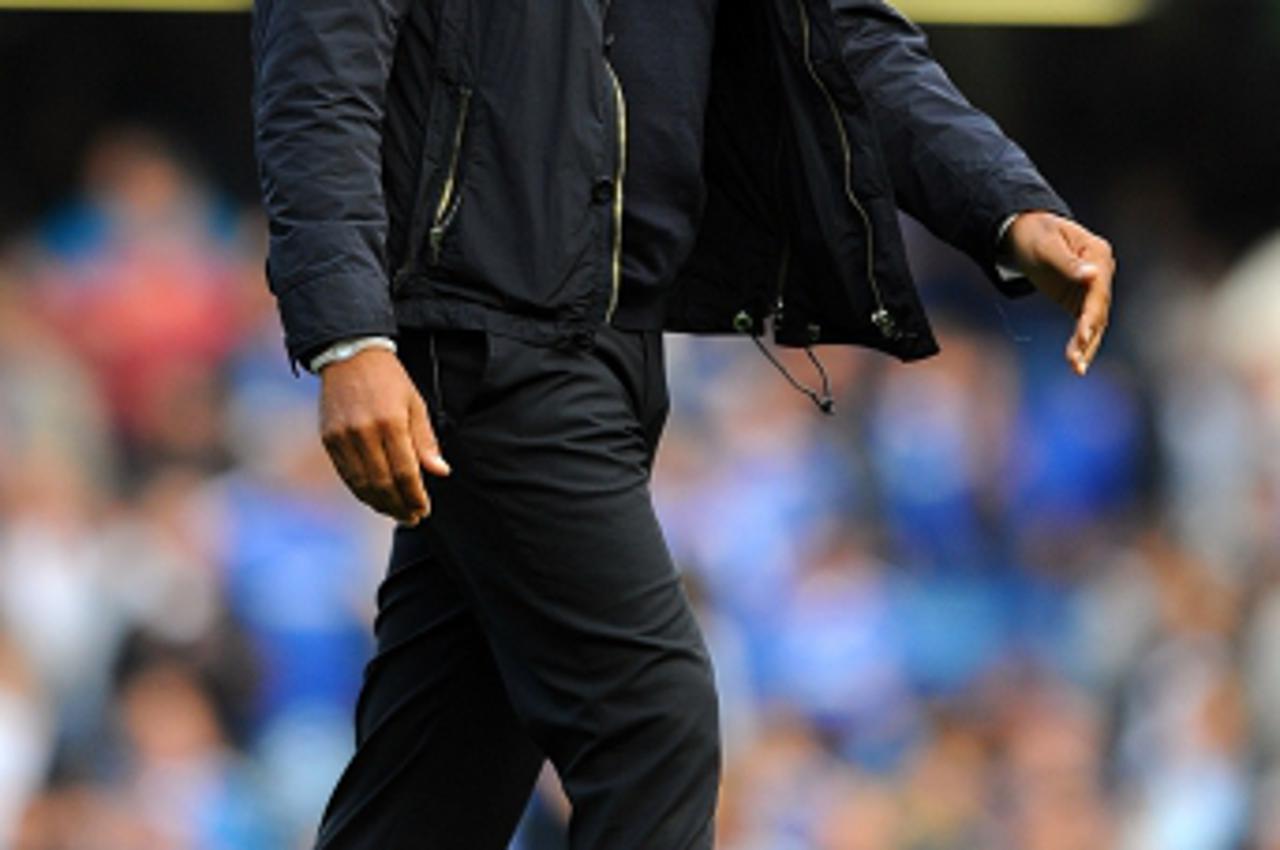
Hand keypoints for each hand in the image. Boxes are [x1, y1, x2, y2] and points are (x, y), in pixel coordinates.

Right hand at [318, 348, 450, 524]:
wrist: (349, 354)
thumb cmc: (389, 380)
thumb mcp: (415, 404)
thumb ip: (425, 441)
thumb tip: (441, 472)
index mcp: (391, 422)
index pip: (405, 472)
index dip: (415, 496)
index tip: (424, 510)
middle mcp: (364, 432)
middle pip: (382, 482)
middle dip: (399, 506)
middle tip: (412, 519)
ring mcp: (343, 437)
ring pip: (362, 483)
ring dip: (379, 504)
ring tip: (395, 514)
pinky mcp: (328, 439)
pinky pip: (346, 474)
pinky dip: (361, 491)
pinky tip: (374, 499)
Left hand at [1003, 211, 1114, 375]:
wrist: (1026, 232)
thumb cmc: (1035, 234)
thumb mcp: (1046, 245)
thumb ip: (1067, 262)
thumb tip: (1092, 275)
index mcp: (1098, 253)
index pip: (1099, 288)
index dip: (1092, 312)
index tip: (1083, 334)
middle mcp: (1101, 273)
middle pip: (1099, 308)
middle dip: (1088, 336)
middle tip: (1078, 362)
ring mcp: (1093, 288)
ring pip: (1094, 322)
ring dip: (1086, 346)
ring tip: (1077, 369)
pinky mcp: (1080, 301)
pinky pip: (1083, 325)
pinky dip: (1080, 343)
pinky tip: (1075, 363)